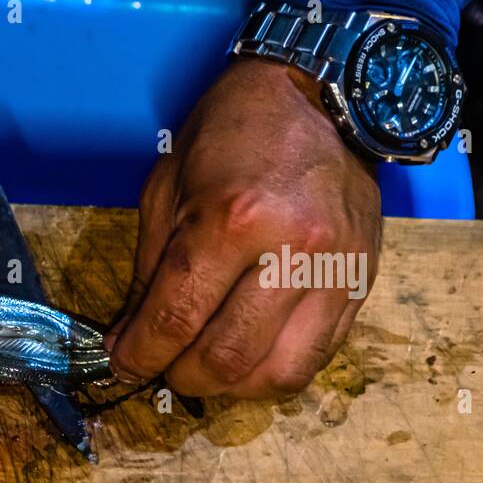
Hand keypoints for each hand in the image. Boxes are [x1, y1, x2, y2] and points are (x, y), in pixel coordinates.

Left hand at [107, 59, 382, 398]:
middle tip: (164, 365)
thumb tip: (127, 340)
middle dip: (182, 377)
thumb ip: (148, 274)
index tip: (121, 365)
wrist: (323, 95)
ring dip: (231, 387)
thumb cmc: (233, 134)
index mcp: (232, 221)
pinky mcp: (361, 284)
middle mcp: (291, 252)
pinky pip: (317, 358)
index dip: (139, 357)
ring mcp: (334, 272)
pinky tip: (249, 353)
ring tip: (207, 366)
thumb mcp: (168, 190)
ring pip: (277, 374)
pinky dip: (273, 371)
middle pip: (226, 359)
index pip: (176, 321)